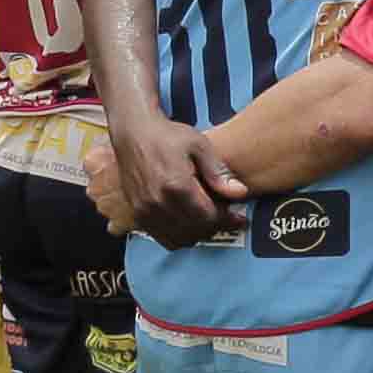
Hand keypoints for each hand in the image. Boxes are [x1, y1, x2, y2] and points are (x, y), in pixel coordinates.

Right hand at [109, 113, 245, 244]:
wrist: (133, 133)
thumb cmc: (166, 135)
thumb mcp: (199, 145)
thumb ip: (218, 172)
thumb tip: (240, 192)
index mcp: (176, 185)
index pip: (209, 216)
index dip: (228, 220)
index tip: (239, 219)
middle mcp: (158, 202)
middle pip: (196, 230)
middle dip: (216, 227)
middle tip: (227, 217)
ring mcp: (146, 211)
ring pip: (181, 239)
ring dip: (199, 234)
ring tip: (209, 220)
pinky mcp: (138, 214)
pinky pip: (164, 238)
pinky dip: (180, 236)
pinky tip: (190, 223)